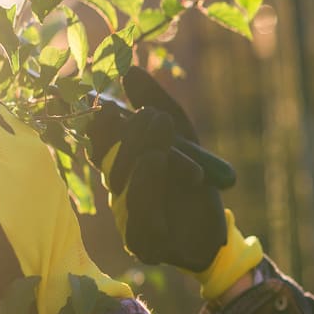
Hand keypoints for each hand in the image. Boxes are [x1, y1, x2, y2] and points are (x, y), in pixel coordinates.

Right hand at [87, 68, 229, 271]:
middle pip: (108, 158)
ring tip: (164, 135)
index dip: (98, 123)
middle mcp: (116, 192)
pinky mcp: (143, 244)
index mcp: (118, 167)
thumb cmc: (195, 178)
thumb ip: (154, 102)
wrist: (217, 228)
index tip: (110, 104)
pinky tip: (157, 161)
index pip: (96, 142)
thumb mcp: (181, 133)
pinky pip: (138, 213)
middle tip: (158, 119)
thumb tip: (129, 69)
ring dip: (141, 152)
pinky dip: (146, 183)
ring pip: (121, 182)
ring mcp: (125, 220)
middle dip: (130, 135)